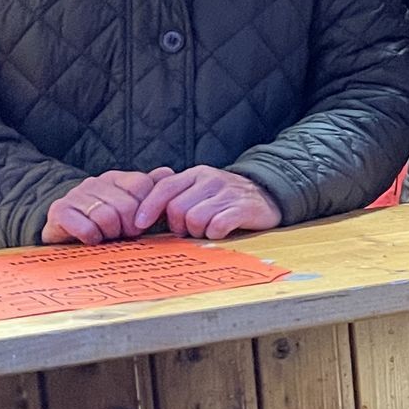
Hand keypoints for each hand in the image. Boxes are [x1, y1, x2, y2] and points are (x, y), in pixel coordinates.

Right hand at [42, 168, 169, 245]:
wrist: (66, 235)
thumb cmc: (107, 226)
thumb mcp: (133, 210)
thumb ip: (151, 192)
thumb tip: (168, 173)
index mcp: (116, 178)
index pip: (143, 184)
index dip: (145, 210)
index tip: (139, 223)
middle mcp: (95, 182)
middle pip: (127, 205)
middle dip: (128, 227)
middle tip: (120, 233)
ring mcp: (76, 194)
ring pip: (107, 217)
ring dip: (109, 234)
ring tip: (104, 236)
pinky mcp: (59, 211)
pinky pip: (87, 229)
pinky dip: (92, 238)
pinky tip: (90, 239)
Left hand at [131, 166, 282, 240]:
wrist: (269, 195)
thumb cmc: (227, 198)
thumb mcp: (201, 188)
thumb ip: (177, 195)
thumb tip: (144, 214)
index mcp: (196, 174)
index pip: (164, 188)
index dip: (148, 208)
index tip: (139, 225)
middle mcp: (210, 180)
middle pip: (176, 209)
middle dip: (178, 226)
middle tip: (190, 230)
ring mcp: (227, 193)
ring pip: (194, 220)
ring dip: (197, 232)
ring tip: (207, 230)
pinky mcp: (243, 208)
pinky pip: (217, 226)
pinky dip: (215, 234)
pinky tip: (220, 232)